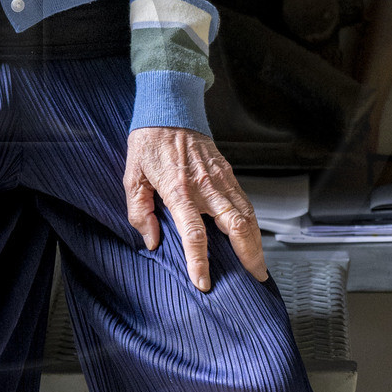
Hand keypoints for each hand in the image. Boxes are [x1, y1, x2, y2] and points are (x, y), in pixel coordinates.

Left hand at [124, 128, 266, 291]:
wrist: (170, 109)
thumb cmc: (149, 142)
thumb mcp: (132, 177)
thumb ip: (139, 212)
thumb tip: (151, 241)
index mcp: (179, 190)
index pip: (194, 233)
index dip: (199, 261)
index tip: (203, 282)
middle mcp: (205, 186)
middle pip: (235, 226)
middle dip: (248, 255)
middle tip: (254, 277)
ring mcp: (221, 179)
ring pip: (247, 215)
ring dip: (256, 242)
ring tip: (259, 264)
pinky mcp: (228, 172)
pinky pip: (245, 202)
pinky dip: (253, 223)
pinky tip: (253, 237)